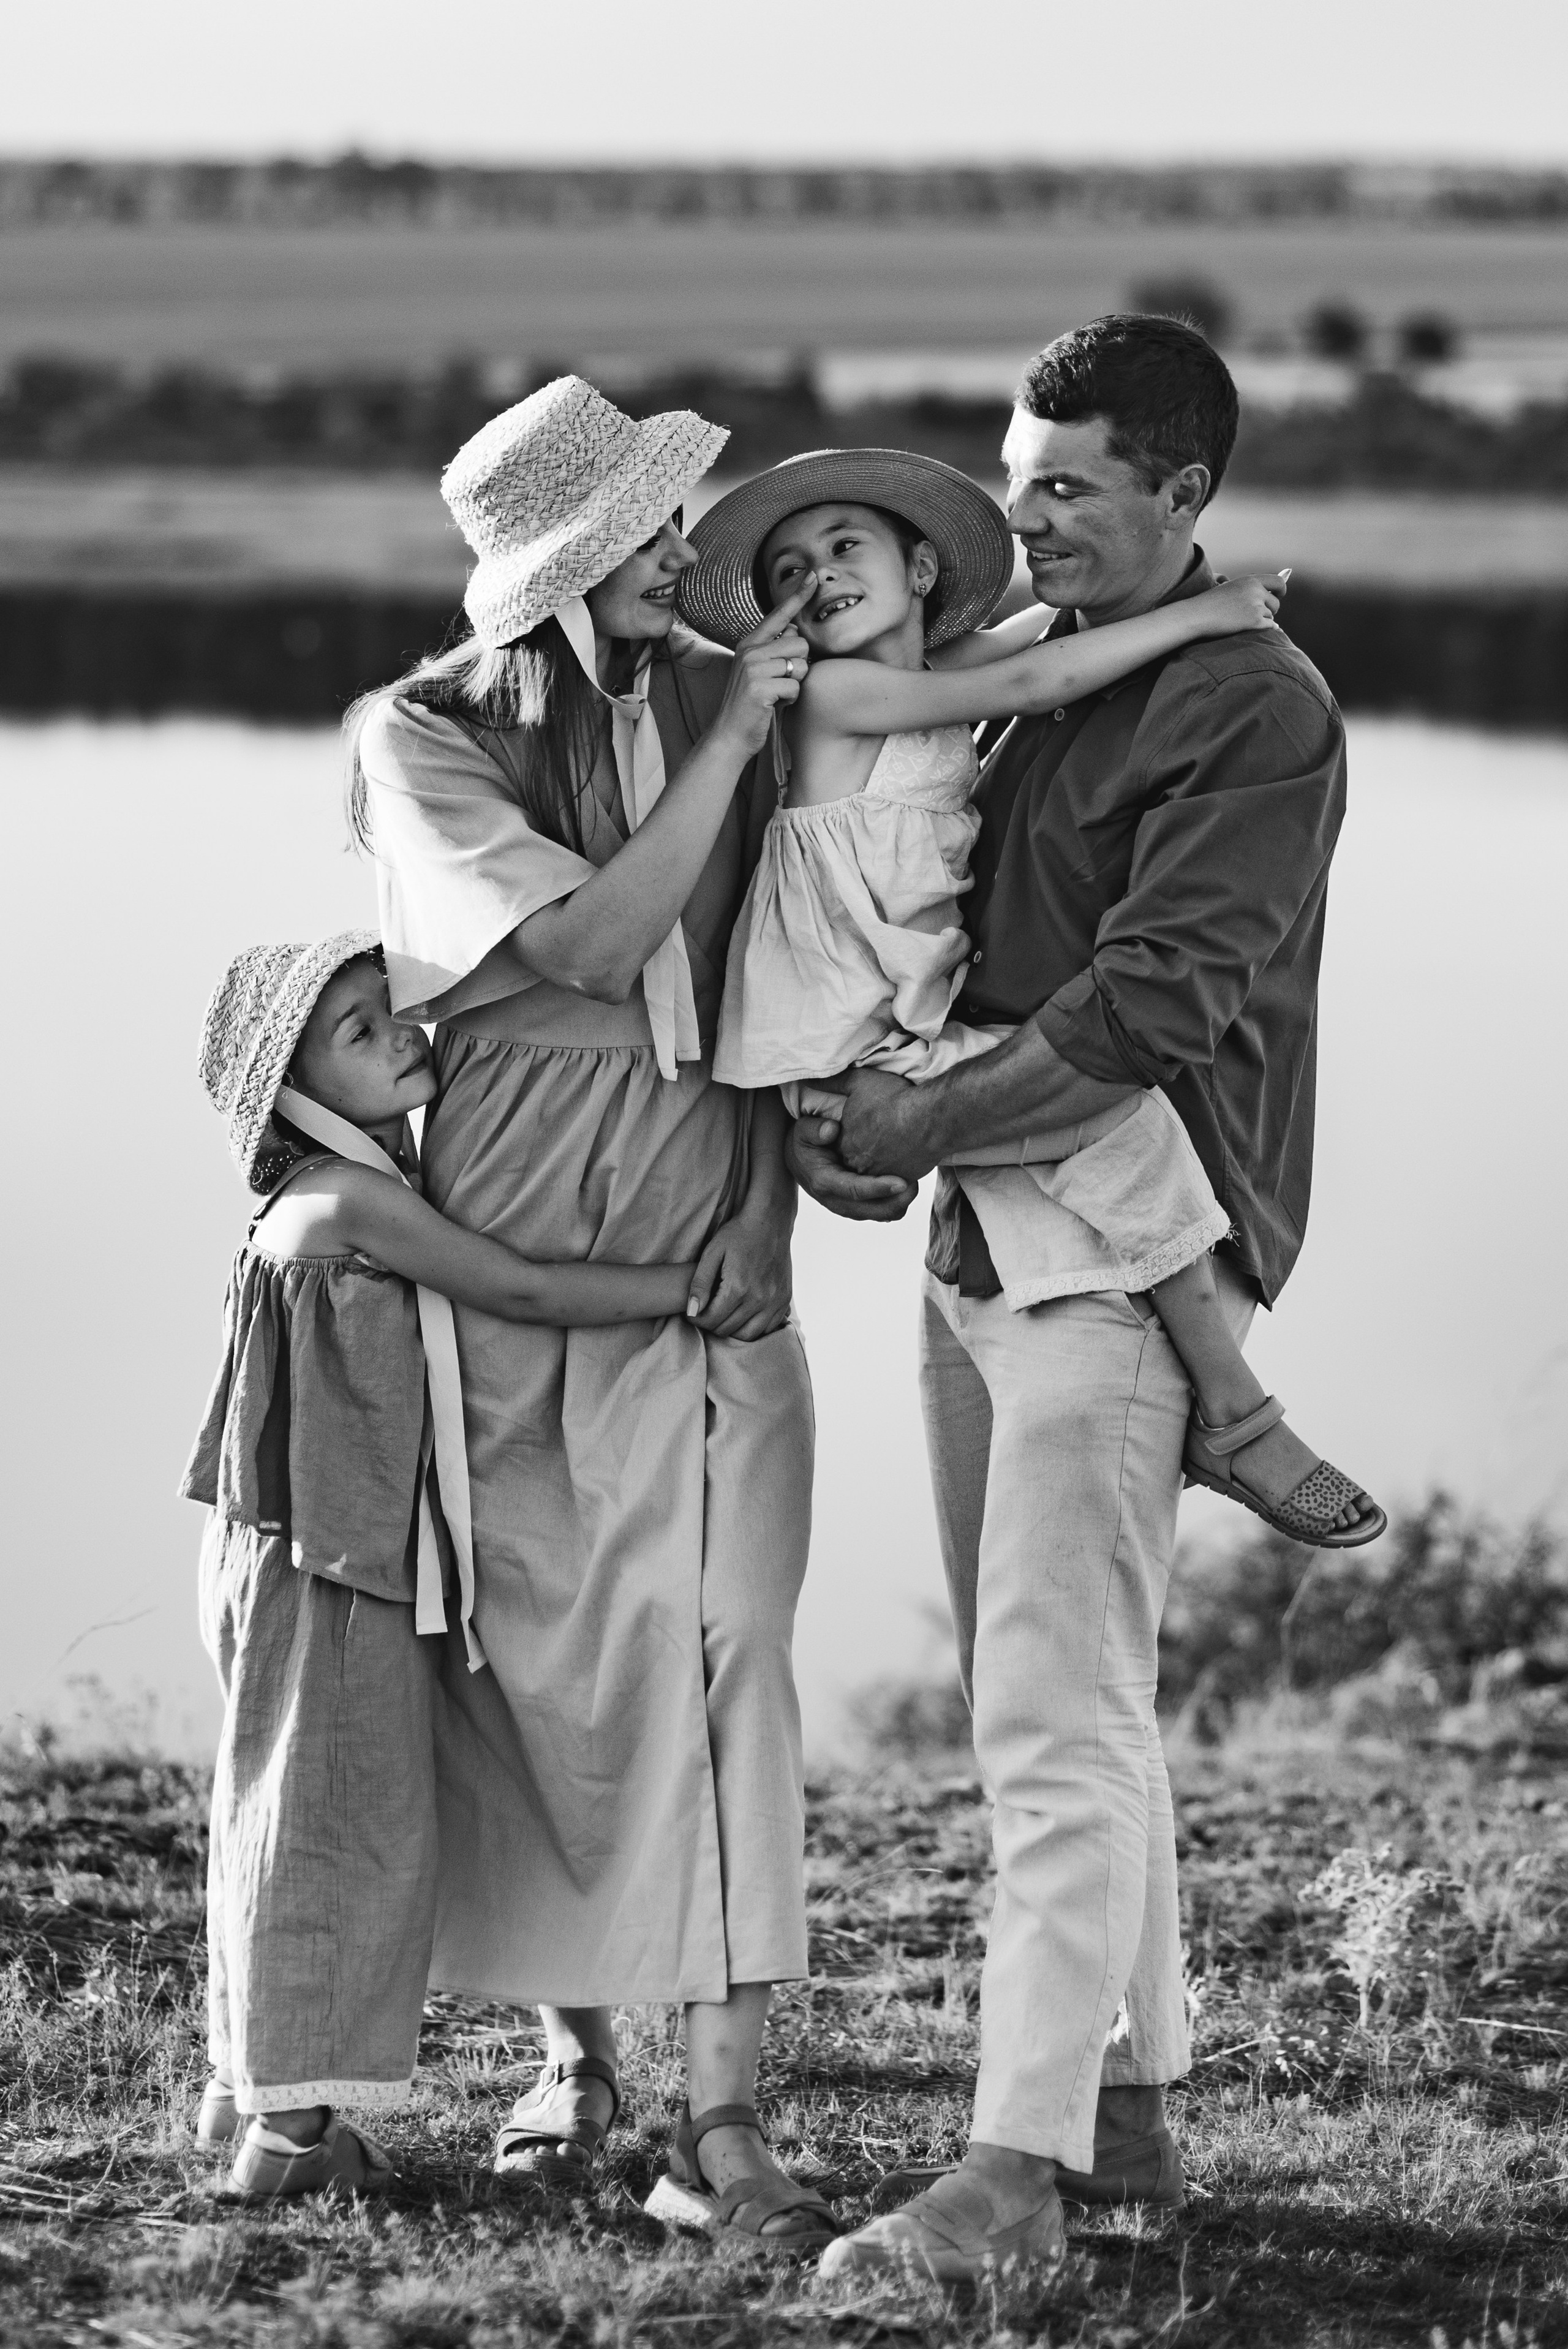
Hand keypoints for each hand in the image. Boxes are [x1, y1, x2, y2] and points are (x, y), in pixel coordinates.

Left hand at [687, 1204, 793, 1339]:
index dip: (697, 1319)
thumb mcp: (712, 1253)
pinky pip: (767, 1328)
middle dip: (711, 1323)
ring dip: (732, 1328)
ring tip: (724, 1313)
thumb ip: (700, 1283)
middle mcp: (759, 1299)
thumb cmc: (737, 1234)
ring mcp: (775, 1302)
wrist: (769, 1222)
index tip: (693, 1311)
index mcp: (738, 1288)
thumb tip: (692, 1311)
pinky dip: (753, 1327)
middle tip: (706, 1311)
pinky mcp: (784, 1300)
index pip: (711, 1320)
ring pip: (747, 1335)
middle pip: (727, 1330)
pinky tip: (744, 1314)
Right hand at [713, 573, 816, 755]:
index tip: (813, 577)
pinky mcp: (759, 688)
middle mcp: (750, 651)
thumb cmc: (752, 705)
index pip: (779, 615)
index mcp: (750, 643)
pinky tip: (774, 705)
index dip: (798, 596)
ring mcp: (753, 668)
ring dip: (795, 684)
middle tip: (782, 682)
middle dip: (800, 665)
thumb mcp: (759, 672)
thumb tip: (795, 631)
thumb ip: (774, 650)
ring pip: (800, 666)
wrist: (730, 736)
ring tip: (777, 694)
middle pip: (800, 644)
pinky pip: (794, 688)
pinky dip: (790, 700)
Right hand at [784, 1115, 917, 1223]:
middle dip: (898, 1201)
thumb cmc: (805, 1141)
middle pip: (875, 1211)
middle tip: (916, 1182)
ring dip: (901, 1203)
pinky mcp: (859, 1208)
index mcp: (824, 1183)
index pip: (855, 1191)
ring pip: (883, 1215)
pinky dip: (898, 1202)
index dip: (880, 1188)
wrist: (799, 1159)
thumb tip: (832, 1130)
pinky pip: (884, 1212)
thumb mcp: (803, 1130)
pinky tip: (907, 1182)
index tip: (902, 1181)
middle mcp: (837, 1202)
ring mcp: (849, 1208)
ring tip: (914, 1182)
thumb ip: (814, 1129)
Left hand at [835, 1066, 939, 1181]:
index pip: (841, 1145)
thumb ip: (832, 1083)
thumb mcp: (858, 1082)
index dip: (855, 1133)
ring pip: (877, 1170)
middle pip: (858, 1160)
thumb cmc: (894, 1100)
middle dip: (868, 1149)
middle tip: (882, 1135)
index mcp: (844, 1143)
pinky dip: (900, 1169)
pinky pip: (896, 1179)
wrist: (928, 1118)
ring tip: (896, 1144)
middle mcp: (858, 1163)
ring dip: (884, 1160)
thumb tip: (810, 1082)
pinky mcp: (901, 1181)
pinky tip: (908, 1153)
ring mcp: (879, 1175)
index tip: (867, 1124)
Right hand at [1203, 572, 1286, 634]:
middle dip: (1269, 611)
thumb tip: (1272, 597)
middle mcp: (1256, 591)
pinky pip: (1269, 627)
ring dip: (1261, 621)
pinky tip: (1251, 629)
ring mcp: (1256, 606)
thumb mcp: (1231, 588)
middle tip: (1255, 615)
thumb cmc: (1210, 603)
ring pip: (1270, 616)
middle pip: (1276, 603)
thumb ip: (1250, 590)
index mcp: (1251, 580)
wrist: (1198, 615)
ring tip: (1242, 621)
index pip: (1278, 582)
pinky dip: (1263, 630)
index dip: (1281, 591)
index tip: (1279, 596)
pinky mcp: (1254, 621)